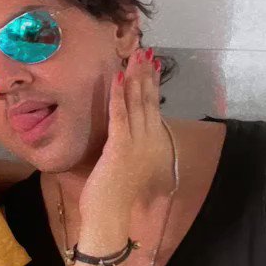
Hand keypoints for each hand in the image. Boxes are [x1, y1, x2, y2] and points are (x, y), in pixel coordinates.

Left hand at [79, 48, 171, 228]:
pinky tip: (118, 77)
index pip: (154, 108)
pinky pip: (120, 116)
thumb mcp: (129, 167)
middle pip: (149, 101)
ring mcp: (137, 144)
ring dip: (136, 78)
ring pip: (138, 104)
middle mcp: (150, 141)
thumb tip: (128, 132)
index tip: (152, 65)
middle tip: (146, 51)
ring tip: (135, 56)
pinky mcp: (120, 147)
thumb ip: (132, 149)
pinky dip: (119, 96)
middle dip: (147, 74)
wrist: (112, 215)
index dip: (152, 85)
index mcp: (153, 145)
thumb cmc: (116, 196)